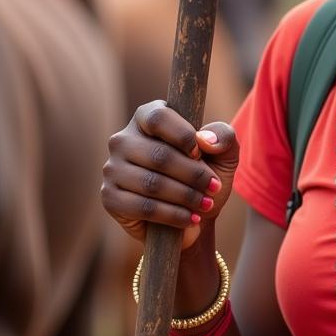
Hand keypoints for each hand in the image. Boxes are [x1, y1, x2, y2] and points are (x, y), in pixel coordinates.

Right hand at [101, 100, 239, 249]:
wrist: (195, 214)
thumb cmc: (206, 174)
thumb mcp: (224, 152)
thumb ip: (223, 136)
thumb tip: (205, 140)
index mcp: (147, 117)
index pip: (158, 118)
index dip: (183, 136)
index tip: (201, 153)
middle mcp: (123, 139)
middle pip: (158, 155)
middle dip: (193, 175)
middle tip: (214, 188)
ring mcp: (112, 168)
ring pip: (151, 183)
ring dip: (186, 197)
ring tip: (206, 204)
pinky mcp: (110, 197)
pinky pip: (143, 207)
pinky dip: (172, 215)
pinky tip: (190, 218)